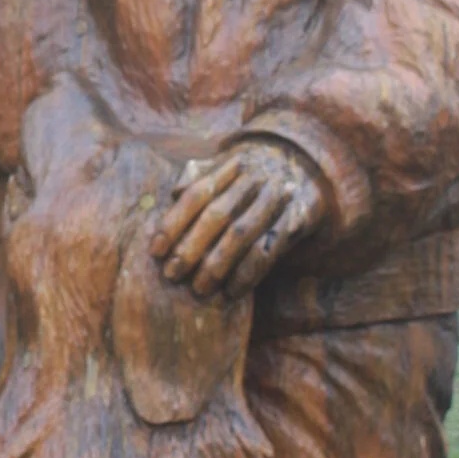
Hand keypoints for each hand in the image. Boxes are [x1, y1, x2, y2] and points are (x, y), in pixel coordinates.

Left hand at [149, 136, 323, 298]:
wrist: (303, 169)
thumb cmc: (249, 178)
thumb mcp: (224, 169)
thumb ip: (196, 178)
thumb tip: (172, 194)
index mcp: (230, 166)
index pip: (195, 194)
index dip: (173, 223)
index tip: (155, 251)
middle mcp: (254, 180)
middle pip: (217, 215)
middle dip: (191, 248)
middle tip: (172, 275)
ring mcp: (276, 199)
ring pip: (242, 235)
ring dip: (217, 265)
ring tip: (199, 289)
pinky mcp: (296, 220)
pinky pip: (269, 251)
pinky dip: (248, 274)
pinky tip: (231, 291)